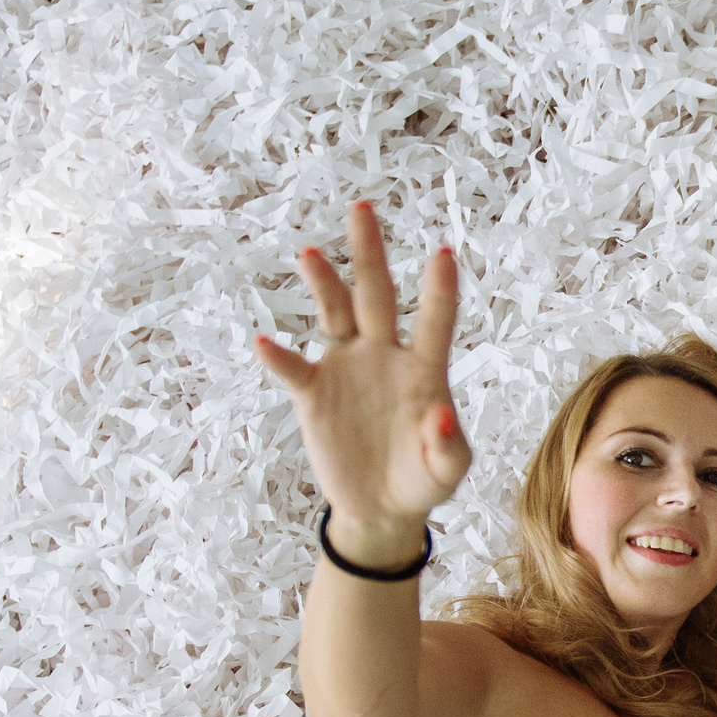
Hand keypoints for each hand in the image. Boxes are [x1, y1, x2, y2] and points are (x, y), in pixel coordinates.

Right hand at [253, 203, 471, 564]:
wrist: (382, 508)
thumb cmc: (422, 480)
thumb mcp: (447, 471)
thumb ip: (449, 446)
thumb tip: (439, 415)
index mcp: (424, 369)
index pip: (434, 320)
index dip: (439, 290)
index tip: (442, 253)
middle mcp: (384, 356)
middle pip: (377, 295)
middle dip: (370, 253)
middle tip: (363, 208)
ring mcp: (346, 369)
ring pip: (334, 315)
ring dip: (324, 285)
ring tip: (312, 254)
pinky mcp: (314, 394)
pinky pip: (293, 369)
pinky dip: (280, 358)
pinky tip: (267, 344)